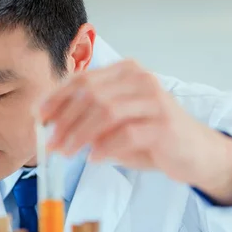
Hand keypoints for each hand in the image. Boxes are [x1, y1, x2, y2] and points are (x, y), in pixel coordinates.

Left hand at [38, 59, 231, 204]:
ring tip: (65, 152)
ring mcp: (154, 100)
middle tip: (49, 143)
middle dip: (64, 120)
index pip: (83, 80)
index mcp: (125, 72)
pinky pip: (127, 134)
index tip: (39, 117)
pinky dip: (105, 147)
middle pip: (90, 95)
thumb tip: (49, 127)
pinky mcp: (164, 125)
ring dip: (79, 134)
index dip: (57, 98)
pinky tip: (93, 158)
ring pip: (105, 112)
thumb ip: (86, 119)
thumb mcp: (112, 124)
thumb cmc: (148, 137)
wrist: (192, 153)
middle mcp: (140, 80)